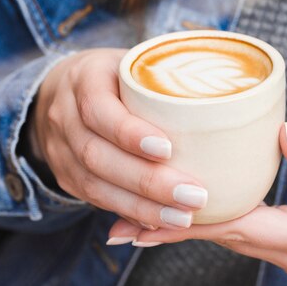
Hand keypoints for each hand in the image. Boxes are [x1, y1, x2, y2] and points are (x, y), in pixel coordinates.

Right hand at [33, 49, 207, 228]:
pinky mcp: (65, 176)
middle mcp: (64, 116)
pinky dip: (129, 212)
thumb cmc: (116, 76)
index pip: (98, 108)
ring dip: (141, 207)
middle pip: (97, 155)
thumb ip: (167, 79)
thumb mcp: (135, 64)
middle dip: (147, 181)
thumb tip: (227, 96)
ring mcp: (59, 149)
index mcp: (84, 78)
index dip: (129, 132)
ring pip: (94, 185)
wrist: (63, 90)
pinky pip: (94, 200)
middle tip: (194, 195)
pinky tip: (160, 221)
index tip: (169, 149)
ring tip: (183, 217)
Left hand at [108, 122, 286, 278]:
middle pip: (224, 239)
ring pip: (228, 241)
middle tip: (122, 223)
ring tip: (136, 224)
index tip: (152, 206)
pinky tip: (182, 218)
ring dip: (184, 230)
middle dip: (173, 228)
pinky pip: (241, 236)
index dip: (195, 215)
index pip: (243, 226)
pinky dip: (209, 227)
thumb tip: (281, 132)